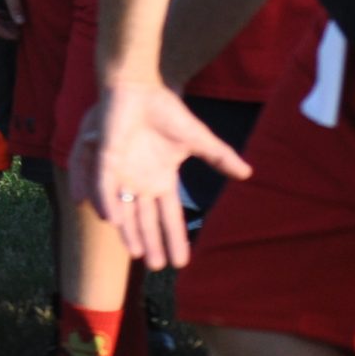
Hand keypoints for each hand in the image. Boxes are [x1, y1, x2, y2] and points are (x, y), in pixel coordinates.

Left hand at [69, 79, 251, 270]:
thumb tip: (248, 174)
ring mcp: (122, 173)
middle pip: (146, 221)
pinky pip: (106, 186)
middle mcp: (141, 183)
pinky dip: (109, 202)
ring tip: (137, 255)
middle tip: (158, 268)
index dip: (175, 238)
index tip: (182, 263)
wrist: (140, 87)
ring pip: (125, 211)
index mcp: (161, 180)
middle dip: (152, 244)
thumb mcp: (196, 138)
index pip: (169, 216)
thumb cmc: (166, 111)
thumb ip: (220, 156)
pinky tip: (114, 221)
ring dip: (130, 233)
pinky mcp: (106, 159)